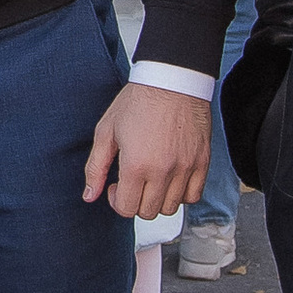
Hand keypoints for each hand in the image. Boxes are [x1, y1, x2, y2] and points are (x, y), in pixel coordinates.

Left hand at [82, 82, 209, 221]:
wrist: (172, 80)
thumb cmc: (139, 101)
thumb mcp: (106, 131)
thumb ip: (95, 167)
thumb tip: (89, 195)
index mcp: (136, 164)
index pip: (127, 208)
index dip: (116, 201)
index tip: (115, 187)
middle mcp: (163, 171)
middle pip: (148, 212)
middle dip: (135, 202)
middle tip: (132, 182)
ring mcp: (186, 168)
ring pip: (172, 207)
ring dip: (158, 199)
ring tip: (151, 179)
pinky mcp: (202, 162)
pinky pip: (194, 196)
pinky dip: (182, 194)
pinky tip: (171, 179)